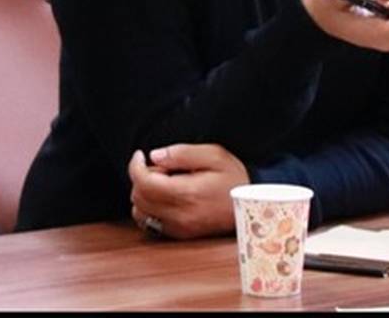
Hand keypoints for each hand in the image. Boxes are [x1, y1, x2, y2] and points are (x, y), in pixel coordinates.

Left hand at [127, 143, 249, 239]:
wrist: (253, 206)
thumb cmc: (234, 178)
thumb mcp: (214, 155)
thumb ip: (182, 153)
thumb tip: (155, 156)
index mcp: (187, 194)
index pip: (144, 183)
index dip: (135, 166)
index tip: (140, 155)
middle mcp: (180, 215)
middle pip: (138, 197)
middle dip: (142, 178)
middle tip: (163, 168)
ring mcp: (179, 228)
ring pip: (140, 213)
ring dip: (144, 195)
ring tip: (165, 183)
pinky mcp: (180, 235)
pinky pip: (149, 224)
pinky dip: (149, 209)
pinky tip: (165, 197)